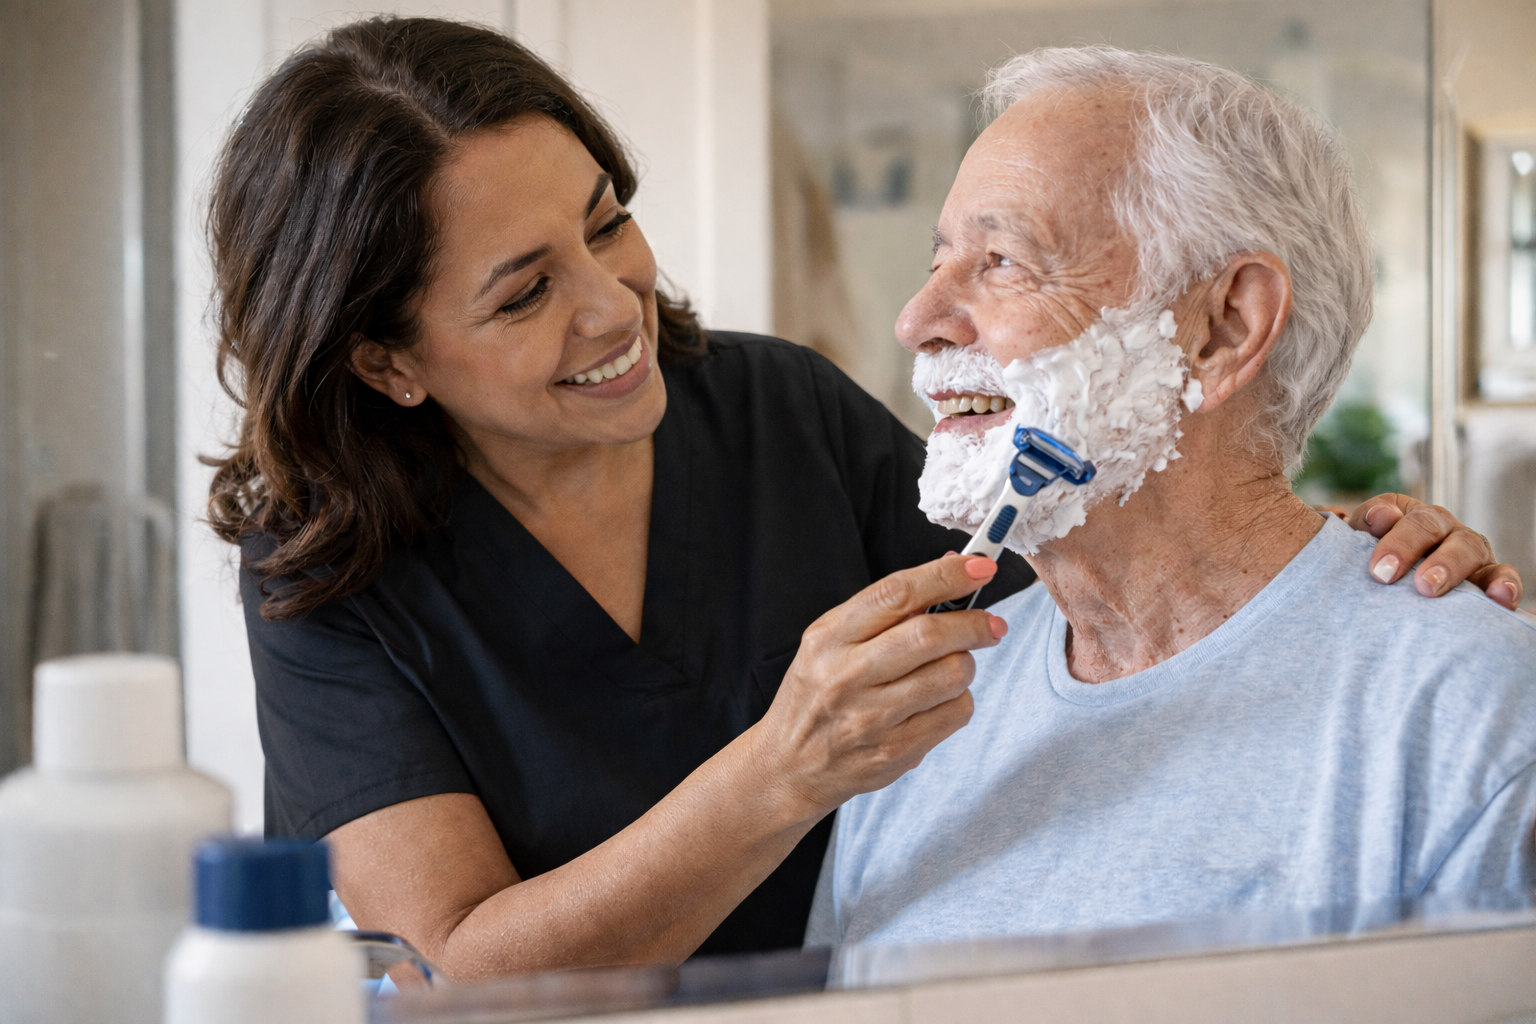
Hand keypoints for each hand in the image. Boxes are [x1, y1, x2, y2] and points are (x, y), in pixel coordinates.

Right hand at [749, 553, 1007, 817]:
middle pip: (930, 636)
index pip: (897, 594)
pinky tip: (940, 700)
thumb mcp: (830, 642)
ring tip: (952, 666)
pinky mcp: (895, 752)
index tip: (981, 567)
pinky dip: (960, 700)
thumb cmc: (818, 693)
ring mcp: (871, 718)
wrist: (790, 766)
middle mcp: (846, 676)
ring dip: (966, 665)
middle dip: (973, 624)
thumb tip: (950, 569)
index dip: (946, 576)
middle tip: (991, 624)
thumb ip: (884, 610)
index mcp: (829, 638)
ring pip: (951, 676)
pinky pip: (954, 714)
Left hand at [1344, 494, 1522, 608]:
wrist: (1402, 593)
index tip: (1375, 568)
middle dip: (1408, 547)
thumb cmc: (1379, 566)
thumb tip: (1380, 517)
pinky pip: (1503, 576)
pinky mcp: (1489, 577)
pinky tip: (1499, 597)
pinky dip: (1505, 584)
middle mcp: (1442, 528)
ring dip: (1448, 566)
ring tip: (1428, 588)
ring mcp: (1468, 551)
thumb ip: (1366, 524)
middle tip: (1387, 576)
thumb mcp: (1362, 544)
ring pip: (1467, 548)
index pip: (1396, 511)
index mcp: (1408, 516)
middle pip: (1430, 525)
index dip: (1386, 536)